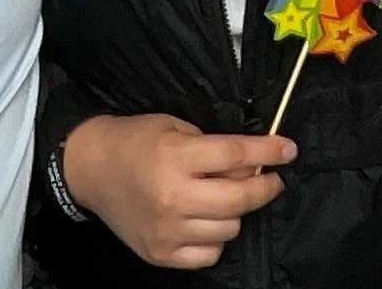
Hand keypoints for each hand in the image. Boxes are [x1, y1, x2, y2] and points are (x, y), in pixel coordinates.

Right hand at [61, 112, 296, 269]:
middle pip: (238, 199)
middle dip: (265, 186)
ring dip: (237, 212)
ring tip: (227, 196)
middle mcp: (172, 197)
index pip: (235, 155)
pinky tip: (208, 220)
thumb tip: (252, 163)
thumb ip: (213, 146)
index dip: (268, 151)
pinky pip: (209, 254)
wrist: (93, 169)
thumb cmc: (137, 140)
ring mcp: (167, 231)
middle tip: (272, 178)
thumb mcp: (176, 127)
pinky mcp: (161, 254)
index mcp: (176, 157)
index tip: (288, 149)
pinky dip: (216, 237)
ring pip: (229, 229)